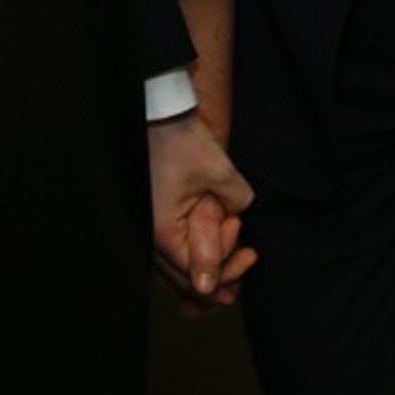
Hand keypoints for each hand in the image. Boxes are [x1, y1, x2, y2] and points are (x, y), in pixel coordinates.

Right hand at [148, 111, 256, 312]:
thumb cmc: (179, 138)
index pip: (198, 276)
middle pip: (184, 281)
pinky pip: (168, 256)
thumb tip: (238, 219)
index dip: (227, 269)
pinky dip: (189, 261)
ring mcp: (147, 231)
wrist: (157, 113)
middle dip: (219, 276)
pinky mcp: (151, 220)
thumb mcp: (217, 169)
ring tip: (233, 263)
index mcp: (162, 232)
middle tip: (246, 260)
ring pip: (173, 273)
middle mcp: (150, 238)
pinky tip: (209, 255)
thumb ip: (235, 202)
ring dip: (204, 271)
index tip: (247, 248)